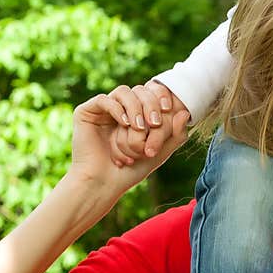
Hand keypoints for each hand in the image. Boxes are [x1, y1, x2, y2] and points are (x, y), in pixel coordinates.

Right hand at [68, 92, 189, 194]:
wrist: (105, 182)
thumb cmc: (132, 169)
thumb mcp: (160, 151)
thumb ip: (175, 134)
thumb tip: (186, 112)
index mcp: (138, 113)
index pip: (152, 92)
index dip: (161, 94)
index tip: (168, 108)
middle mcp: (121, 108)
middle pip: (140, 90)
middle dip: (151, 105)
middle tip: (155, 123)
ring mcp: (104, 109)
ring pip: (124, 92)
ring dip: (136, 108)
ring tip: (139, 128)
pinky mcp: (86, 112)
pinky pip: (104, 99)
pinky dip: (117, 109)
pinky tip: (124, 123)